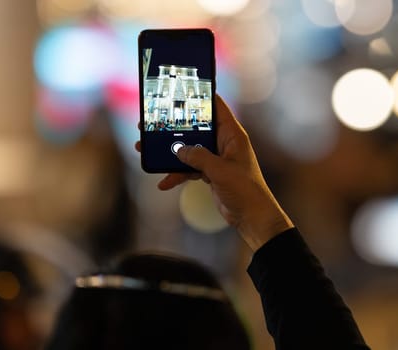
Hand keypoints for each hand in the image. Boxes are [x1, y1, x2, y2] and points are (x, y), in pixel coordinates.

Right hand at [136, 95, 292, 250]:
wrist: (252, 217)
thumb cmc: (245, 190)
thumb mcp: (220, 170)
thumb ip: (198, 157)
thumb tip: (179, 149)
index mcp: (232, 135)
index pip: (216, 107)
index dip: (200, 96)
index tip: (180, 87)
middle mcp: (225, 143)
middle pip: (196, 128)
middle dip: (173, 128)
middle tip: (150, 123)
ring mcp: (217, 158)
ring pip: (189, 149)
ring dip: (169, 152)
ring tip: (145, 149)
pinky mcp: (211, 173)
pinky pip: (189, 168)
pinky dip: (176, 174)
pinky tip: (164, 182)